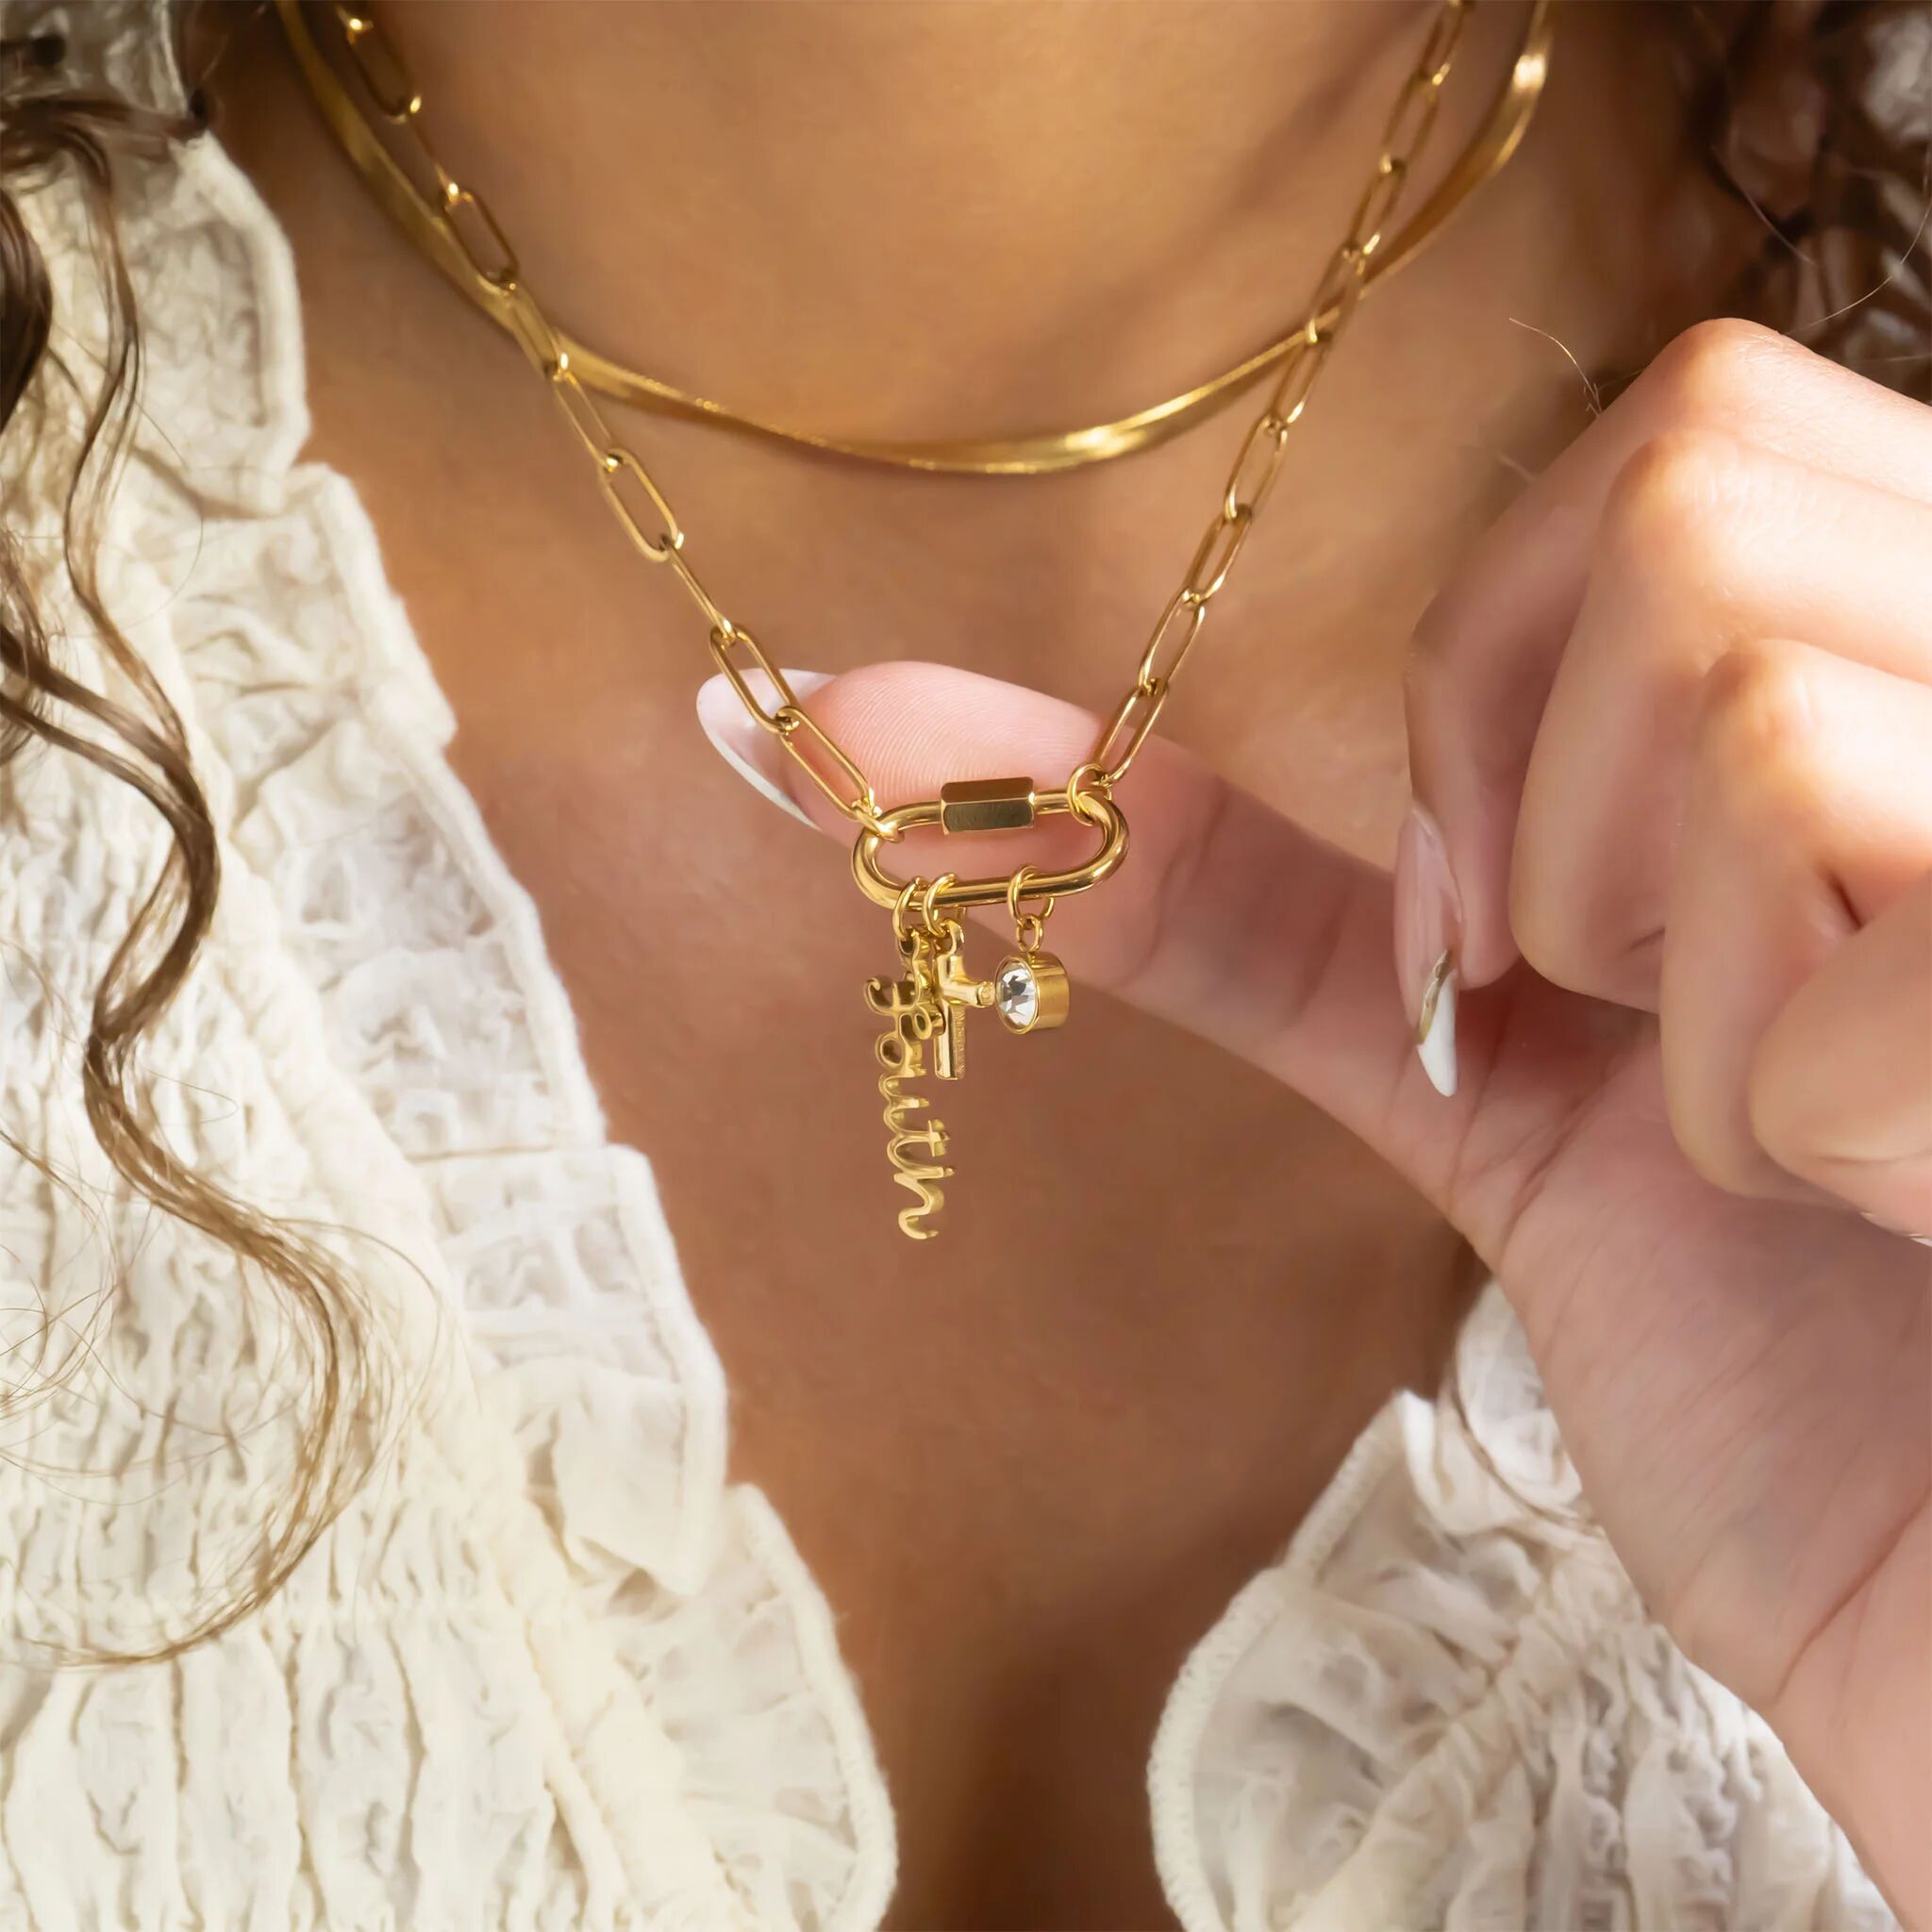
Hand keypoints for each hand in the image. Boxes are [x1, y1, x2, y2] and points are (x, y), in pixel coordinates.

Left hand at [703, 320, 1931, 1921]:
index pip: (1685, 429)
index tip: (1486, 929)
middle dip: (1565, 812)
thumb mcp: (1491, 1079)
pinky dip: (1794, 1106)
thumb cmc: (1768, 1358)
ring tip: (1802, 1140)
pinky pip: (1842, 900)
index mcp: (1927, 660)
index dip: (1513, 677)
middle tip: (1649, 1022)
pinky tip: (1896, 1199)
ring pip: (1746, 694)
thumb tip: (865, 738)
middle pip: (1693, 493)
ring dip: (1681, 982)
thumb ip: (1228, 894)